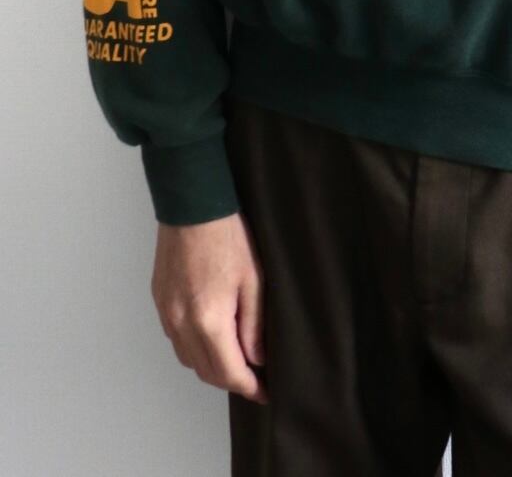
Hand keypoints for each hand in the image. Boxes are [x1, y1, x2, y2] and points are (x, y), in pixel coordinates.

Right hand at [151, 211, 267, 402]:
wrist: (192, 205)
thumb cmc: (227, 235)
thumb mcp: (254, 279)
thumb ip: (254, 324)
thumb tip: (257, 358)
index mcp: (208, 319)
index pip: (228, 372)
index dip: (249, 387)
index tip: (265, 393)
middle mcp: (181, 323)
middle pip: (205, 372)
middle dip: (231, 380)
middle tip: (254, 379)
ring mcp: (166, 313)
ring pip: (187, 358)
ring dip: (210, 366)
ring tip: (235, 359)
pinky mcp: (159, 301)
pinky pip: (176, 339)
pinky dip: (193, 347)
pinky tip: (210, 337)